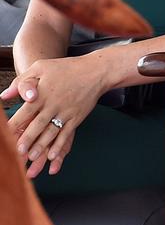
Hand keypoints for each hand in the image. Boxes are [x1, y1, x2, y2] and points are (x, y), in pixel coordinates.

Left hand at [1, 55, 106, 177]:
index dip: (15, 125)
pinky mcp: (77, 117)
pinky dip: (59, 145)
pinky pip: (67, 134)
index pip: (25, 112)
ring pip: (51, 132)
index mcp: (42, 94)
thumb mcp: (41, 67)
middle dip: (27, 139)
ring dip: (41, 146)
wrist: (96, 70)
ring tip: (31, 157)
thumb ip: (21, 82)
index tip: (6, 135)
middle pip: (37, 125)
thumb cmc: (66, 68)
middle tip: (18, 152)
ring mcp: (66, 112)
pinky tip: (52, 155)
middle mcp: (54, 104)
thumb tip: (3, 96)